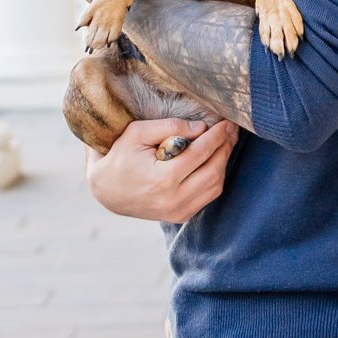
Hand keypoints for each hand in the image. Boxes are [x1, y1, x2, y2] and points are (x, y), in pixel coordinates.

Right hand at [86, 118, 238, 222]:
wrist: (106, 192)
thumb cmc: (120, 157)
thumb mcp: (137, 133)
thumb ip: (169, 127)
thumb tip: (200, 127)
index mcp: (162, 179)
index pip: (200, 153)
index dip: (217, 135)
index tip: (227, 121)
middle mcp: (173, 200)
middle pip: (214, 170)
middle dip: (225, 147)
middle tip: (231, 129)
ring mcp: (178, 212)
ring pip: (215, 185)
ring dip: (223, 162)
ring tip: (225, 142)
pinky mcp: (181, 216)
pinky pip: (209, 196)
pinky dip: (216, 177)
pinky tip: (214, 160)